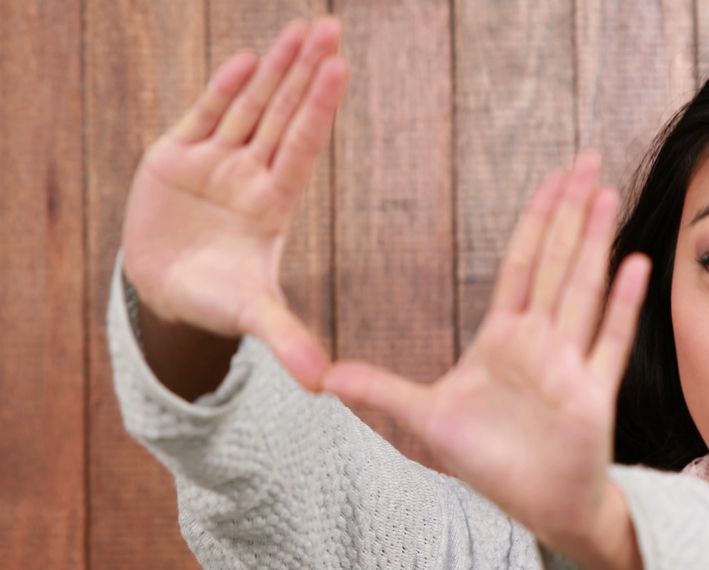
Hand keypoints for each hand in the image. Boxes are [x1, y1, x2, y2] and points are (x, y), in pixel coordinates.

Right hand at [121, 19, 347, 389]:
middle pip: (284, 115)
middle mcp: (251, 174)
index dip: (318, 110)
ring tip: (302, 29)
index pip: (301, 147)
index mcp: (274, 203)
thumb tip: (322, 386)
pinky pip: (204, 116)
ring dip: (274, 70)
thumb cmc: (216, 298)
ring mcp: (216, 161)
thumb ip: (285, 340)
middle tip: (332, 28)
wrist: (164, 291)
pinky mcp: (176, 156)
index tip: (339, 71)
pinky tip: (248, 61)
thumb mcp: (251, 316)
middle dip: (306, 73)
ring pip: (249, 106)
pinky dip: (222, 90)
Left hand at [323, 154, 650, 567]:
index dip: (536, 220)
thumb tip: (324, 378)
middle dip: (571, 211)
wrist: (538, 503)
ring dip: (595, 242)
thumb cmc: (490, 459)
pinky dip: (622, 305)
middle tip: (586, 161)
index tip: (551, 180)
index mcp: (504, 337)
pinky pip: (609, 341)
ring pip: (583, 289)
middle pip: (557, 261)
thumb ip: (381, 391)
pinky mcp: (592, 393)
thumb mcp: (426, 418)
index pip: (522, 264)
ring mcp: (569, 362)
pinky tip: (635, 265)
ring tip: (607, 195)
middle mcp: (540, 340)